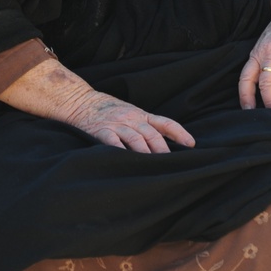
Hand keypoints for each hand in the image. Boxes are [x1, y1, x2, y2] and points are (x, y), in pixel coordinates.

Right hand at [0, 59, 194, 153]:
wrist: (79, 101)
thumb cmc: (107, 110)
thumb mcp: (130, 112)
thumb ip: (146, 125)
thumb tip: (165, 142)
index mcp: (141, 114)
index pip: (165, 123)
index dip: (180, 133)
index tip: (192, 145)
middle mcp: (132, 119)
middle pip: (153, 135)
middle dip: (163, 151)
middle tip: (172, 166)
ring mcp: (116, 125)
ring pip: (137, 140)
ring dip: (147, 155)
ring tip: (154, 168)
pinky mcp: (101, 132)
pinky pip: (113, 143)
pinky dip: (121, 153)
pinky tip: (127, 163)